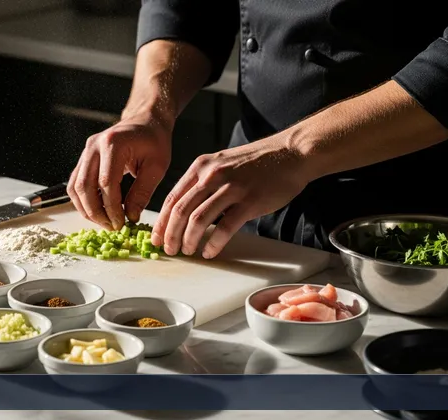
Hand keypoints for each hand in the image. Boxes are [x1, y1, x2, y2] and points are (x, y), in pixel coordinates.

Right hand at [68, 115, 170, 229]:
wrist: (145, 121)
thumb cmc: (154, 141)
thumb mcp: (156, 167)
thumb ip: (143, 192)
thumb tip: (130, 217)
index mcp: (113, 144)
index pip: (106, 183)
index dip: (111, 207)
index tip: (121, 223)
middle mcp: (94, 146)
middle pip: (85, 186)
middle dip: (96, 212)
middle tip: (112, 227)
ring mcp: (85, 152)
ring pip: (75, 187)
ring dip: (86, 209)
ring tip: (105, 222)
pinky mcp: (83, 159)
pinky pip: (75, 183)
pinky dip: (83, 201)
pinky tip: (97, 211)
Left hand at [151, 136, 311, 258]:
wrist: (290, 153)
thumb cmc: (256, 163)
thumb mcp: (221, 164)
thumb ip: (202, 183)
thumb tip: (184, 210)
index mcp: (201, 167)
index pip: (172, 198)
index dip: (161, 222)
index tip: (156, 238)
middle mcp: (212, 175)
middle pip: (180, 211)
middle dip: (171, 234)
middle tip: (170, 249)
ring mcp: (231, 187)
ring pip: (198, 220)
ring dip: (189, 240)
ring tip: (188, 251)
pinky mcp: (249, 201)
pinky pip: (225, 227)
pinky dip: (214, 243)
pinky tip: (210, 252)